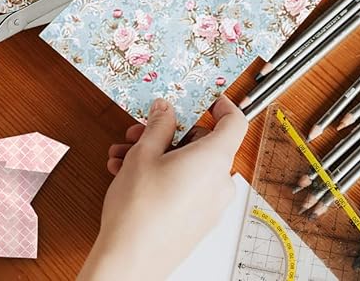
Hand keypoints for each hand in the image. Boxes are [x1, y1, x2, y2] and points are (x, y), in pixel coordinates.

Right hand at [79, 96, 247, 279]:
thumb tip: (165, 110)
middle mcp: (218, 183)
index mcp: (213, 160)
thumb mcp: (144, 152)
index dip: (222, 106)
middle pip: (203, 143)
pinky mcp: (197, 220)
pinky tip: (130, 176)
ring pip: (188, 165)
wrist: (129, 260)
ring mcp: (210, 205)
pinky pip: (186, 186)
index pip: (235, 123)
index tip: (207, 100)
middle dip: (169, 133)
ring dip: (158, 155)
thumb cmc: (139, 210)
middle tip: (140, 132)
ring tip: (124, 157)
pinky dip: (162, 176)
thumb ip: (158, 125)